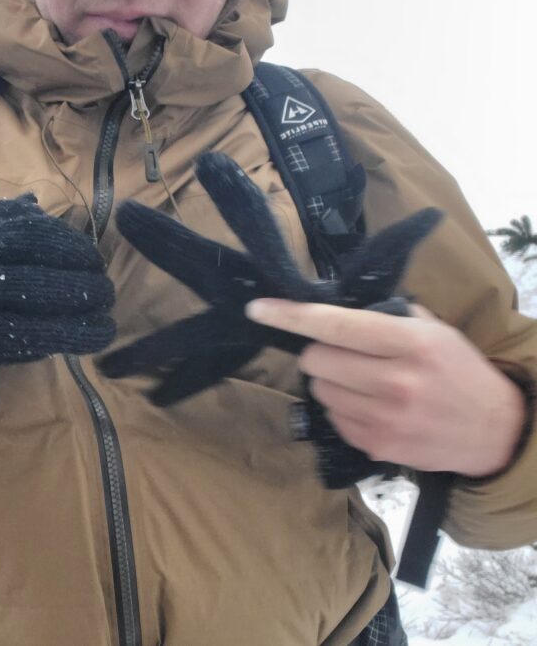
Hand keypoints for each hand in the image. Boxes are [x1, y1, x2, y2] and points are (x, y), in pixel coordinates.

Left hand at [246, 298, 527, 477]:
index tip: (257, 309)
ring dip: (331, 381)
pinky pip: (332, 418)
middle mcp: (396, 381)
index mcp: (411, 343)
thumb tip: (334, 307)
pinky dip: (342, 409)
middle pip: (316, 359)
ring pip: (319, 390)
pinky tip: (371, 407)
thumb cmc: (458, 372)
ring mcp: (385, 419)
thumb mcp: (435, 332)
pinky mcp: (376, 446)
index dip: (291, 316)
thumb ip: (387, 317)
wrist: (495, 431)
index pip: (336, 325)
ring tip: (363, 382)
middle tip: (346, 355)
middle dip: (320, 353)